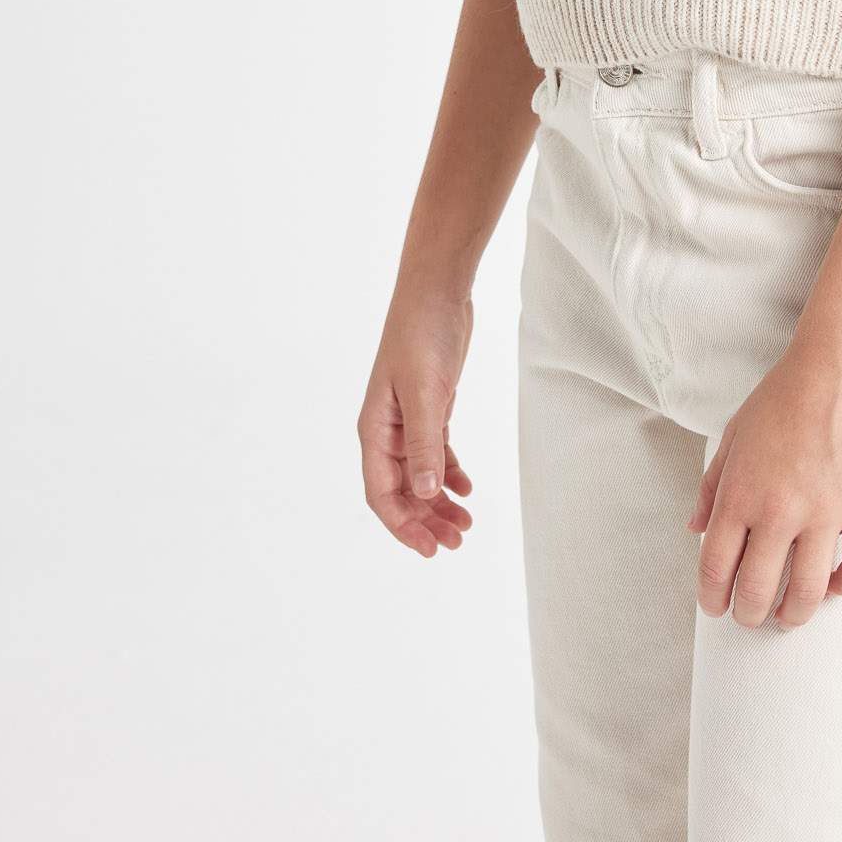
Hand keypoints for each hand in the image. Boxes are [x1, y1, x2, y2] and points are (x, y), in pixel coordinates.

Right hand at [358, 287, 475, 556]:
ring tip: (466, 525)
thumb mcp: (426, 392)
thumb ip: (426, 444)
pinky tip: (466, 488)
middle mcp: (387, 431)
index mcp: (375, 430)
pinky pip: (435, 453)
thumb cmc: (422, 336)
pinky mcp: (429, 408)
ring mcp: (408, 420)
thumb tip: (426, 493)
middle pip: (402, 491)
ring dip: (440, 502)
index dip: (403, 525)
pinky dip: (449, 473)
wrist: (436, 293)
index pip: (382, 493)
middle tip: (456, 543)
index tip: (430, 549)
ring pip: (421, 476)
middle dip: (426, 520)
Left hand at [687, 345, 841, 630]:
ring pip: (809, 592)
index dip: (713, 597)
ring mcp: (826, 512)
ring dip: (795, 614)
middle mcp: (779, 510)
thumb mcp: (733, 434)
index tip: (717, 607)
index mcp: (741, 493)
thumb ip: (711, 485)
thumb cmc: (784, 394)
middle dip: (750, 614)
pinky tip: (836, 585)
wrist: (841, 365)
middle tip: (752, 617)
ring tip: (791, 616)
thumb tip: (696, 529)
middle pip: (759, 590)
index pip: (716, 567)